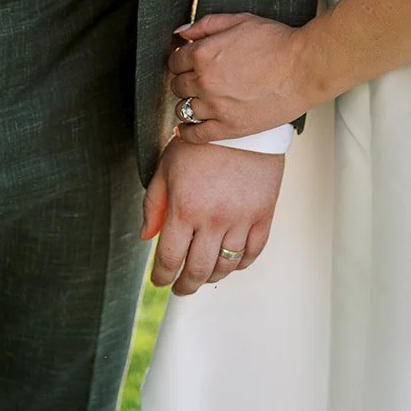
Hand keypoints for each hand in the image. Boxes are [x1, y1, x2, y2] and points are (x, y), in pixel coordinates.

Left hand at [140, 137, 282, 293]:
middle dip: (185, 285)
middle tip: (180, 287)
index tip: (160, 280)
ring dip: (211, 277)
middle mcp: (213, 219)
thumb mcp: (167, 166)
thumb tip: (147, 236)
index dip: (161, 276)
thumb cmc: (201, 143)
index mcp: (185, 208)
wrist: (243, 122)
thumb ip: (154, 204)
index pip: (169, 259)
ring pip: (225, 266)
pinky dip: (240, 264)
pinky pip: (252, 252)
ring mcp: (240, 219)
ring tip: (204, 275)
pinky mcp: (263, 215)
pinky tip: (231, 262)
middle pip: (197, 270)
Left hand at [168, 13, 311, 140]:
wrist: (303, 68)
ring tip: (196, 99)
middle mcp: (204, 82)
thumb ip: (206, 25)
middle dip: (183, 79)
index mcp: (203, 54)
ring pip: (184, 109)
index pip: (175, 61)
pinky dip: (186, 132)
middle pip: (177, 85)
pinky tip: (185, 128)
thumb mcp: (239, 20)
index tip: (187, 62)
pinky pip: (196, 135)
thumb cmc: (277, 43)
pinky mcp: (230, 128)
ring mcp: (216, 107)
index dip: (180, 60)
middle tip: (195, 79)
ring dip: (187, 102)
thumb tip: (182, 32)